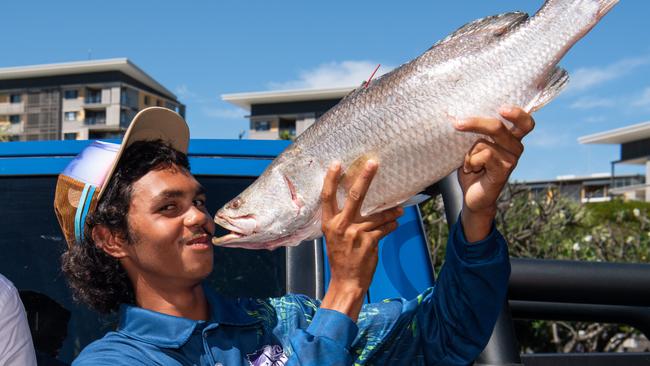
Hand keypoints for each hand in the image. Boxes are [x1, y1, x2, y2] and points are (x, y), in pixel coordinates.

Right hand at [319, 160, 402, 320]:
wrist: (347, 281)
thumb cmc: (341, 258)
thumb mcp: (334, 237)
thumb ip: (343, 221)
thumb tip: (358, 204)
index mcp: (329, 223)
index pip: (328, 197)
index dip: (332, 179)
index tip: (337, 163)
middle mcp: (341, 226)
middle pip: (355, 197)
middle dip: (365, 178)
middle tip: (373, 163)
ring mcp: (356, 233)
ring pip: (378, 214)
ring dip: (392, 212)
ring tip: (399, 211)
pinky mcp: (370, 241)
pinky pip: (385, 228)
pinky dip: (392, 225)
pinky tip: (395, 224)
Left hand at [454, 106, 534, 241]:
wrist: (472, 196)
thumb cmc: (473, 168)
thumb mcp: (471, 146)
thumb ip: (473, 133)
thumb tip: (457, 117)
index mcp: (510, 137)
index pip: (524, 122)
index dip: (518, 113)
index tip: (502, 108)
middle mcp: (515, 146)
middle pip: (498, 126)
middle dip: (476, 123)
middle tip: (458, 124)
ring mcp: (511, 159)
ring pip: (484, 143)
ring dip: (469, 153)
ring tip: (469, 164)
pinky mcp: (504, 170)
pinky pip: (485, 155)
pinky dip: (472, 161)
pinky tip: (472, 170)